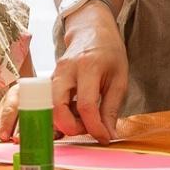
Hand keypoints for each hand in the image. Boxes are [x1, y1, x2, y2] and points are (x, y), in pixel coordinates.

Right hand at [51, 16, 127, 142]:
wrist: (91, 31)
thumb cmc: (109, 53)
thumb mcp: (119, 79)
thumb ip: (112, 108)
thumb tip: (107, 135)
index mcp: (88, 67)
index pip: (87, 105)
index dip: (94, 127)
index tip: (103, 138)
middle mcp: (66, 70)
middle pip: (57, 106)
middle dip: (70, 127)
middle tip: (87, 130)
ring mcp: (54, 74)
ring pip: (50, 106)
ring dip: (65, 121)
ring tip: (83, 120)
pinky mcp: (49, 80)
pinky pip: (49, 103)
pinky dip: (61, 114)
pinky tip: (75, 114)